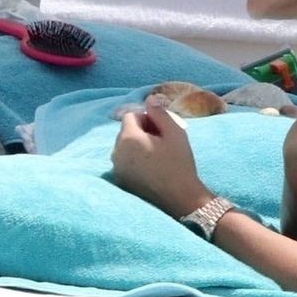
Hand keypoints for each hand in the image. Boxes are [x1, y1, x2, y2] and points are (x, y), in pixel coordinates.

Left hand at [111, 96, 212, 217]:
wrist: (179, 198)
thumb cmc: (179, 163)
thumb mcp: (176, 133)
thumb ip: (160, 113)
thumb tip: (150, 98)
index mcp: (128, 138)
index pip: (130, 116)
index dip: (147, 118)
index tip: (163, 129)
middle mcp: (116, 152)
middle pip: (125, 131)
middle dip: (141, 131)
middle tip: (163, 142)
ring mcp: (116, 168)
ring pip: (124, 147)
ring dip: (138, 146)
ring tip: (158, 156)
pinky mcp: (120, 181)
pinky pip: (124, 162)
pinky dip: (135, 161)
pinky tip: (152, 169)